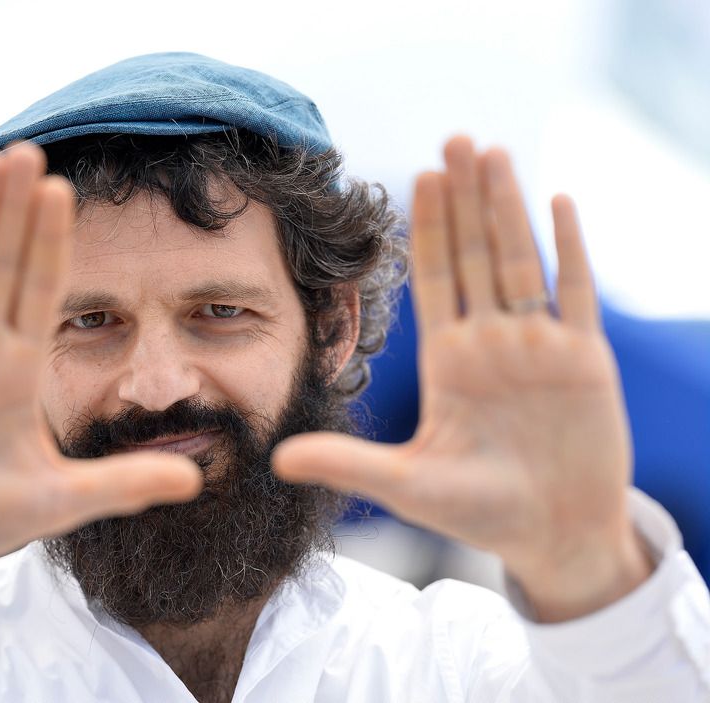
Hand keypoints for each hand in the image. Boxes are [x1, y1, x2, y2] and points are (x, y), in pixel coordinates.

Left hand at [273, 136, 649, 620]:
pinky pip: (577, 294)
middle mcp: (491, 343)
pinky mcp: (585, 360)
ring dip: (508, 207)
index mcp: (450, 360)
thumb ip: (347, 463)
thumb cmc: (481, 512)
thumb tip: (276, 460)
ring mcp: (538, 346)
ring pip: (521, 261)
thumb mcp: (406, 485)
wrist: (552, 535)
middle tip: (453, 139)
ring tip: (493, 152)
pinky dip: (569, 249)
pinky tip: (557, 201)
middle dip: (465, 198)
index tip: (417, 177)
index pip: (435, 278)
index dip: (429, 228)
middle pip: (476, 255)